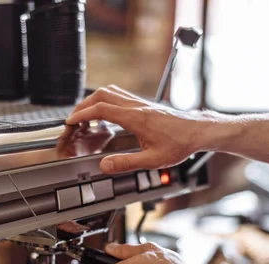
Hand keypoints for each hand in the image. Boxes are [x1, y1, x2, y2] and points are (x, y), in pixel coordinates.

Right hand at [66, 85, 234, 173]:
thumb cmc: (180, 144)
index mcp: (136, 118)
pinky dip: (105, 101)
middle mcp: (136, 106)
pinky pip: (119, 95)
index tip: (70, 122)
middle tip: (74, 119)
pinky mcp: (143, 104)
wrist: (197, 131)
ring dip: (94, 100)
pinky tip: (105, 113)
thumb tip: (105, 166)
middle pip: (101, 95)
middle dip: (83, 105)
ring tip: (85, 115)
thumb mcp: (153, 160)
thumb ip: (126, 163)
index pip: (101, 109)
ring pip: (110, 92)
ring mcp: (140, 103)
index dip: (82, 115)